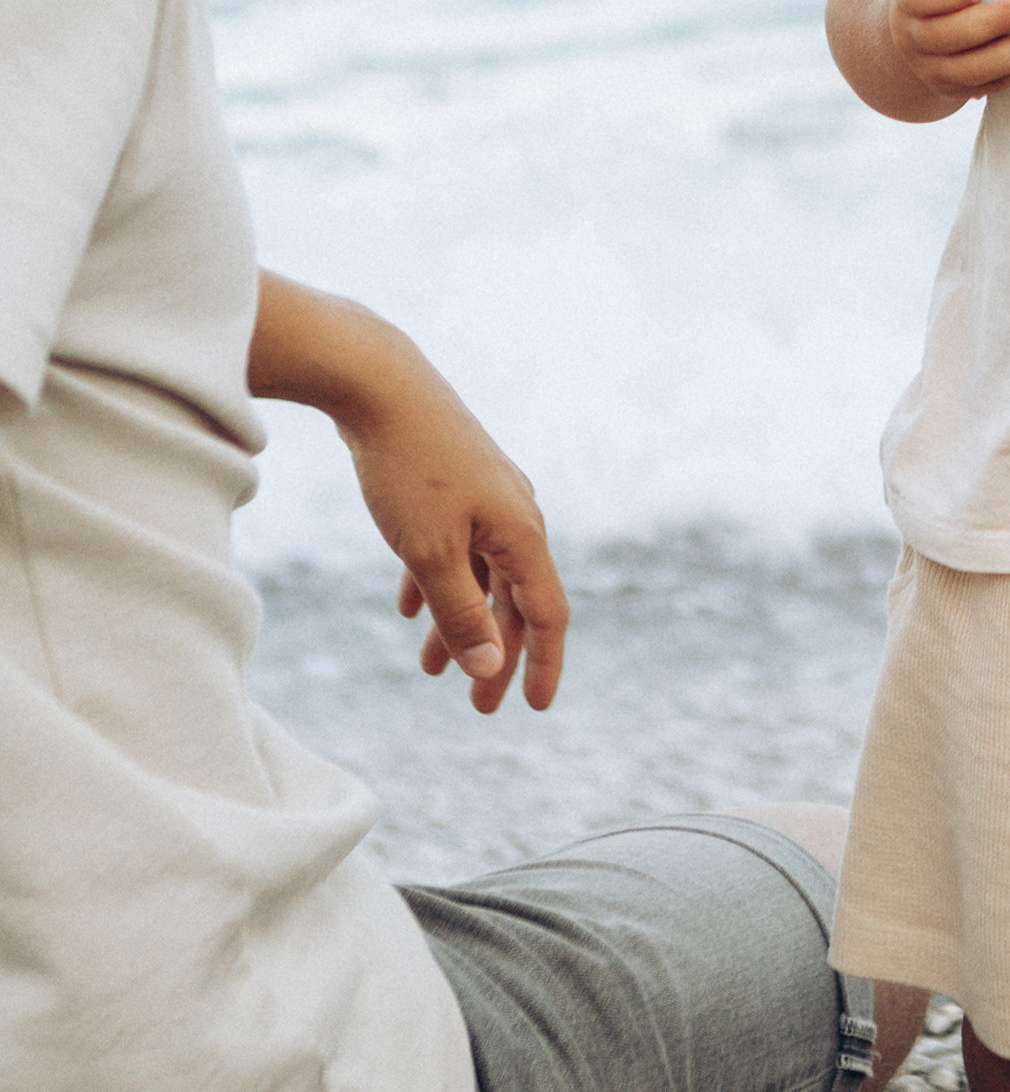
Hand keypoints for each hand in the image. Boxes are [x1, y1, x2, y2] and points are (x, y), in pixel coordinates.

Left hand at [354, 360, 567, 714]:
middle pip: (515, 599)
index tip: (534, 709)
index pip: (548, 613)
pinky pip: (455, 546)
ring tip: (429, 668)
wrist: (379, 382)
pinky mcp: (454, 481)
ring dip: (460, 622)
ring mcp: (486, 495)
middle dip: (495, 653)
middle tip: (475, 703)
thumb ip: (461, 613)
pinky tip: (409, 606)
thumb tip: (491, 666)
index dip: (544, 664)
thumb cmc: (407, 468)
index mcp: (522, 533)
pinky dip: (438, 582)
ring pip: (481, 574)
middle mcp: (515, 514)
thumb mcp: (431, 553)